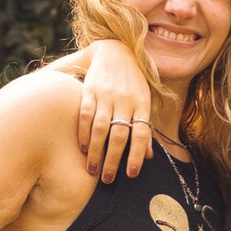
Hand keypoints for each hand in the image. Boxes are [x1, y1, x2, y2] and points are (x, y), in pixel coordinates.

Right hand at [72, 42, 154, 182]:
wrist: (115, 51)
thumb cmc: (133, 82)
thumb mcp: (145, 101)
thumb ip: (145, 128)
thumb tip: (147, 157)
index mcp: (142, 104)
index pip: (142, 133)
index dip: (137, 155)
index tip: (131, 174)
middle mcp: (125, 99)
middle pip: (119, 134)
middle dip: (113, 159)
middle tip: (107, 179)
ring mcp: (106, 95)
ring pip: (101, 128)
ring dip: (96, 151)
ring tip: (92, 170)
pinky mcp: (90, 90)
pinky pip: (85, 114)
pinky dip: (83, 133)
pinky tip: (83, 148)